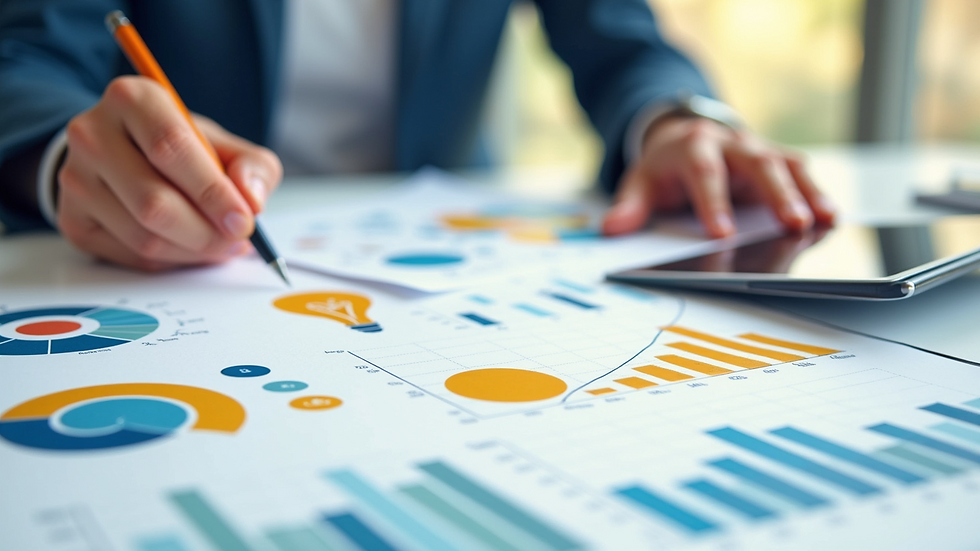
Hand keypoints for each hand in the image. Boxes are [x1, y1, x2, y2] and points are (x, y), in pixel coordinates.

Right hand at [58, 76, 282, 270]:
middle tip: (238, 240)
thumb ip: (253, 167)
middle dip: (207, 232)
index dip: (213, 192)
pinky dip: (172, 261)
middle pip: (154, 202)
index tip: (244, 220)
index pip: (171, 147)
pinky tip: (189, 247)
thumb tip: (252, 200)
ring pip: (144, 237)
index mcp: (132, 99)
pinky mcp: (72, 219)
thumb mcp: (224, 144)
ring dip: (194, 251)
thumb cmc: (181, 148)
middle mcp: (92, 135)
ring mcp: (75, 179)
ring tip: (221, 244)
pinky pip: (131, 256)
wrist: (124, 153)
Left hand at [602, 117, 835, 237]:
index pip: (704, 173)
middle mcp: (732, 144)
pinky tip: (830, 219)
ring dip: (807, 194)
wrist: (688, 138)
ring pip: (788, 167)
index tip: (721, 233)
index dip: (713, 202)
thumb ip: (630, 206)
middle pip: (758, 165)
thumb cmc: (666, 169)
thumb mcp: (641, 182)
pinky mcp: (780, 162)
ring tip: (823, 221)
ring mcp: (760, 151)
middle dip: (776, 195)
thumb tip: (611, 229)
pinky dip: (818, 195)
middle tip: (791, 224)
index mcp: (694, 146)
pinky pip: (802, 175)